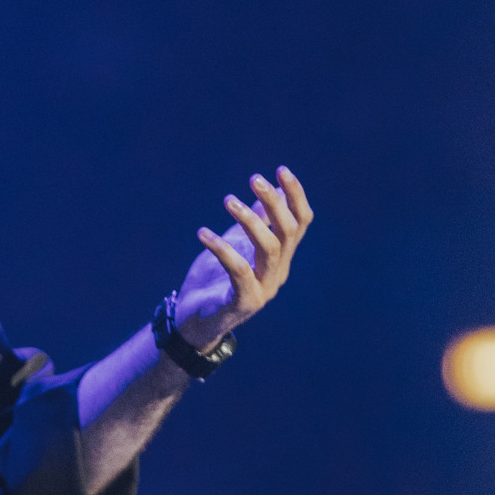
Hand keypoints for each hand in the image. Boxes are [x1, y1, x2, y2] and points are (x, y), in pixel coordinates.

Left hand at [173, 166, 312, 352]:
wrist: (193, 324)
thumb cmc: (213, 282)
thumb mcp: (235, 245)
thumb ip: (254, 223)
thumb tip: (269, 190)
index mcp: (280, 258)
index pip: (300, 223)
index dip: (295, 196)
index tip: (281, 170)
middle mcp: (277, 273)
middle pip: (288, 232)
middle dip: (274, 202)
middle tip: (254, 179)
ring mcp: (263, 290)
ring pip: (269, 249)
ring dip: (250, 221)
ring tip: (228, 200)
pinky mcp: (244, 303)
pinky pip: (239, 271)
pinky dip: (222, 249)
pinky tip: (203, 233)